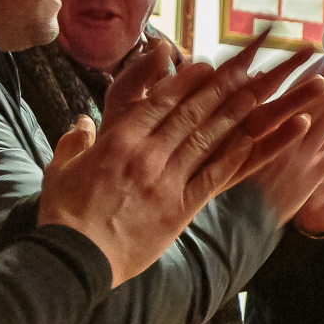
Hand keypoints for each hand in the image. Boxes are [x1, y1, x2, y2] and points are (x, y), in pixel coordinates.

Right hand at [42, 36, 323, 283]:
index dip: (187, 80)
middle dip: (222, 86)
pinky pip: (213, 176)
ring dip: (236, 113)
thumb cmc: (64, 215)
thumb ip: (75, 141)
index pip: (161, 101)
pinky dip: (235, 156)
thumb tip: (82, 123)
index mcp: (119, 140)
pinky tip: (254, 139)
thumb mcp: (62, 169)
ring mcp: (166, 180)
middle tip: (248, 65)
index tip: (208, 64)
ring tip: (261, 92)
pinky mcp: (179, 208)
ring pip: (208, 138)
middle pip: (192, 112)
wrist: (74, 259)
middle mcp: (147, 154)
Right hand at [247, 62, 323, 224]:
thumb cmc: (226, 180)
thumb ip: (246, 116)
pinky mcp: (310, 181)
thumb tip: (255, 82)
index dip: (309, 77)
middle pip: (313, 107)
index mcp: (262, 130)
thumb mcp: (231, 145)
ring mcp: (300, 161)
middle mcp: (284, 142)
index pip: (291, 96)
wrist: (237, 220)